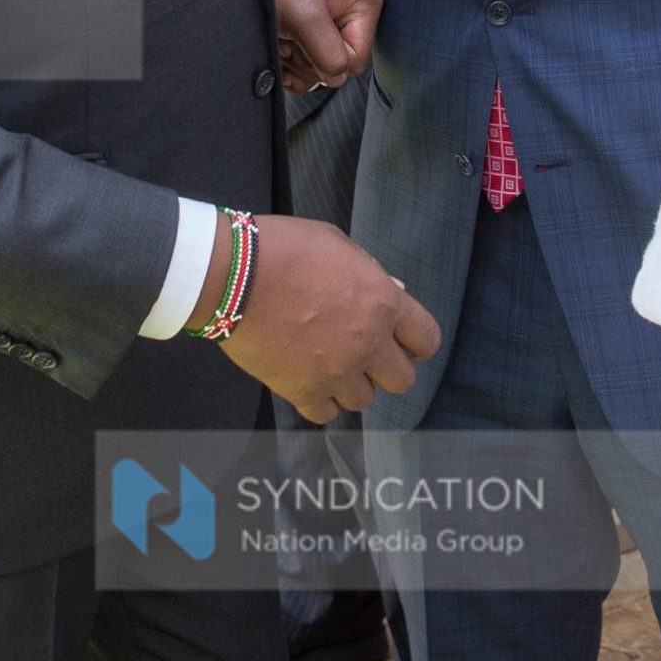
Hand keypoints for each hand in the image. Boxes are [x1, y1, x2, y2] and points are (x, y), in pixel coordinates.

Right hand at [212, 214, 440, 423]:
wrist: (234, 274)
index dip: (415, 342)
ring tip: (330, 364)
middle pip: (402, 380)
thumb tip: (395, 290)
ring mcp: (336, 371)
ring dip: (352, 384)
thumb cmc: (287, 248)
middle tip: (365, 354)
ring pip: (364, 401)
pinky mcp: (302, 391)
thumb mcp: (339, 245)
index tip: (401, 340)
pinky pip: (326, 414)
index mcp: (384, 303)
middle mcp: (368, 343)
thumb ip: (372, 273)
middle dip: (387, 368)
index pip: (426, 340)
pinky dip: (320, 401)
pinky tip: (309, 380)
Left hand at [267, 0, 379, 92]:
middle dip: (308, 57)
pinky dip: (287, 66)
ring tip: (281, 33)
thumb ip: (331, 55)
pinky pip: (306, 71)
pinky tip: (276, 48)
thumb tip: (336, 78)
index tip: (304, 32)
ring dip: (294, 59)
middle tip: (289, 32)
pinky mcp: (309, 38)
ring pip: (320, 70)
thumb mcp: (307, 17)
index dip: (328, 56)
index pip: (357, 58)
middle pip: (338, 66)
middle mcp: (351, 16)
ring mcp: (329, 29)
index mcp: (364, 4)